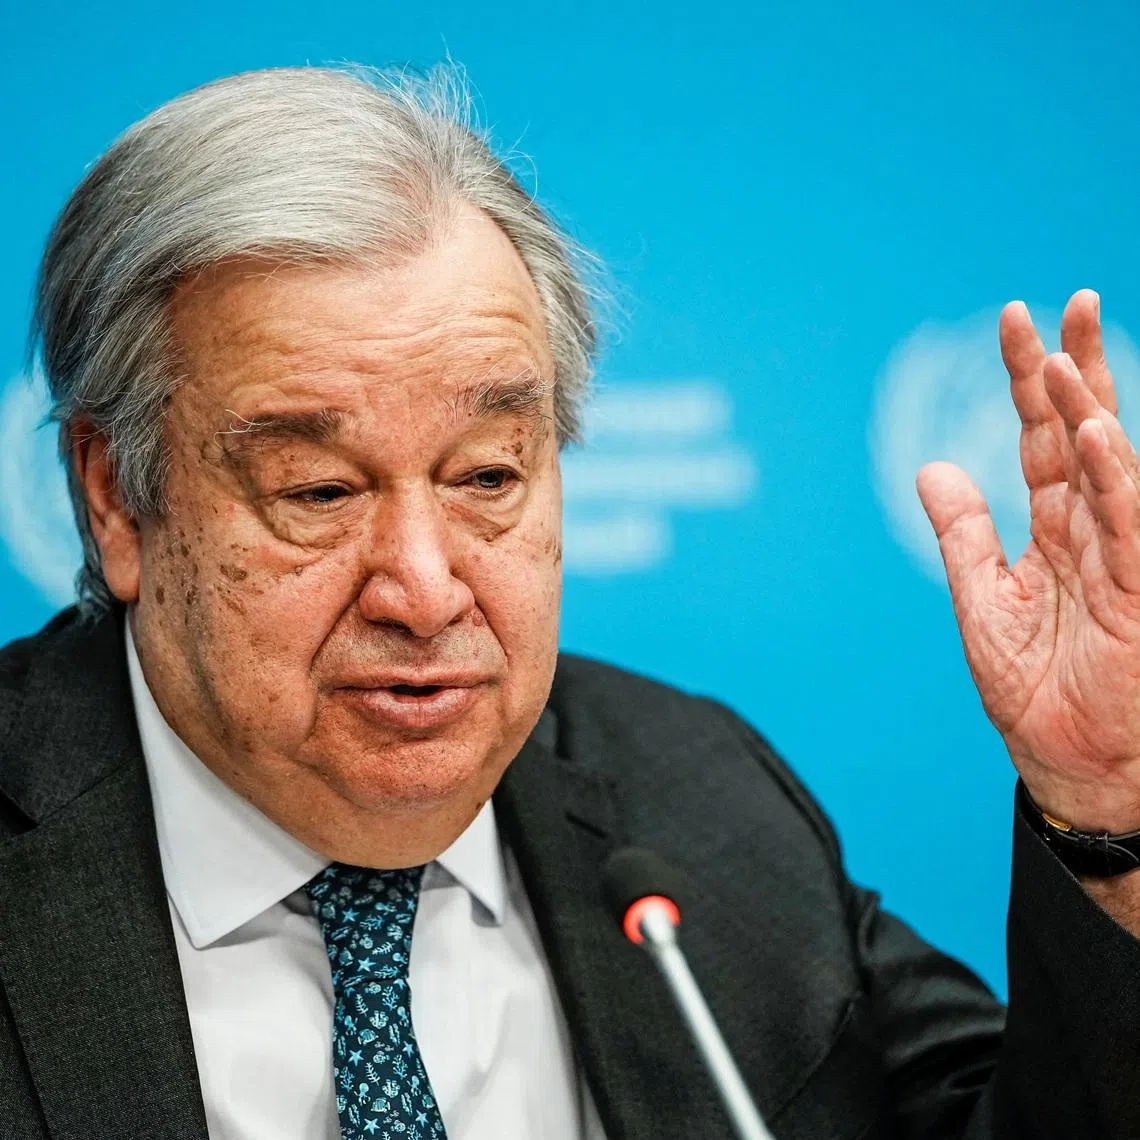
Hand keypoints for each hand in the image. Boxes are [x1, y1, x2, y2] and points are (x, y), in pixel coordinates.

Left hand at [917, 290, 1139, 832]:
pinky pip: (1131, 522)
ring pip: (1111, 466)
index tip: (1014, 322)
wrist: (1073, 769)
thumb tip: (929, 466)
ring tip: (1066, 355)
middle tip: (1068, 303)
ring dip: (1089, 410)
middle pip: (1085, 433)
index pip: (1041, 440)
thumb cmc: (1036, 694)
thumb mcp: (983, 605)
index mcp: (1051, 531)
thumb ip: (963, 536)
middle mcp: (1090, 532)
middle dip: (1075, 370)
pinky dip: (1117, 476)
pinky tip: (1098, 431)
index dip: (1028, 383)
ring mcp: (1121, 557)